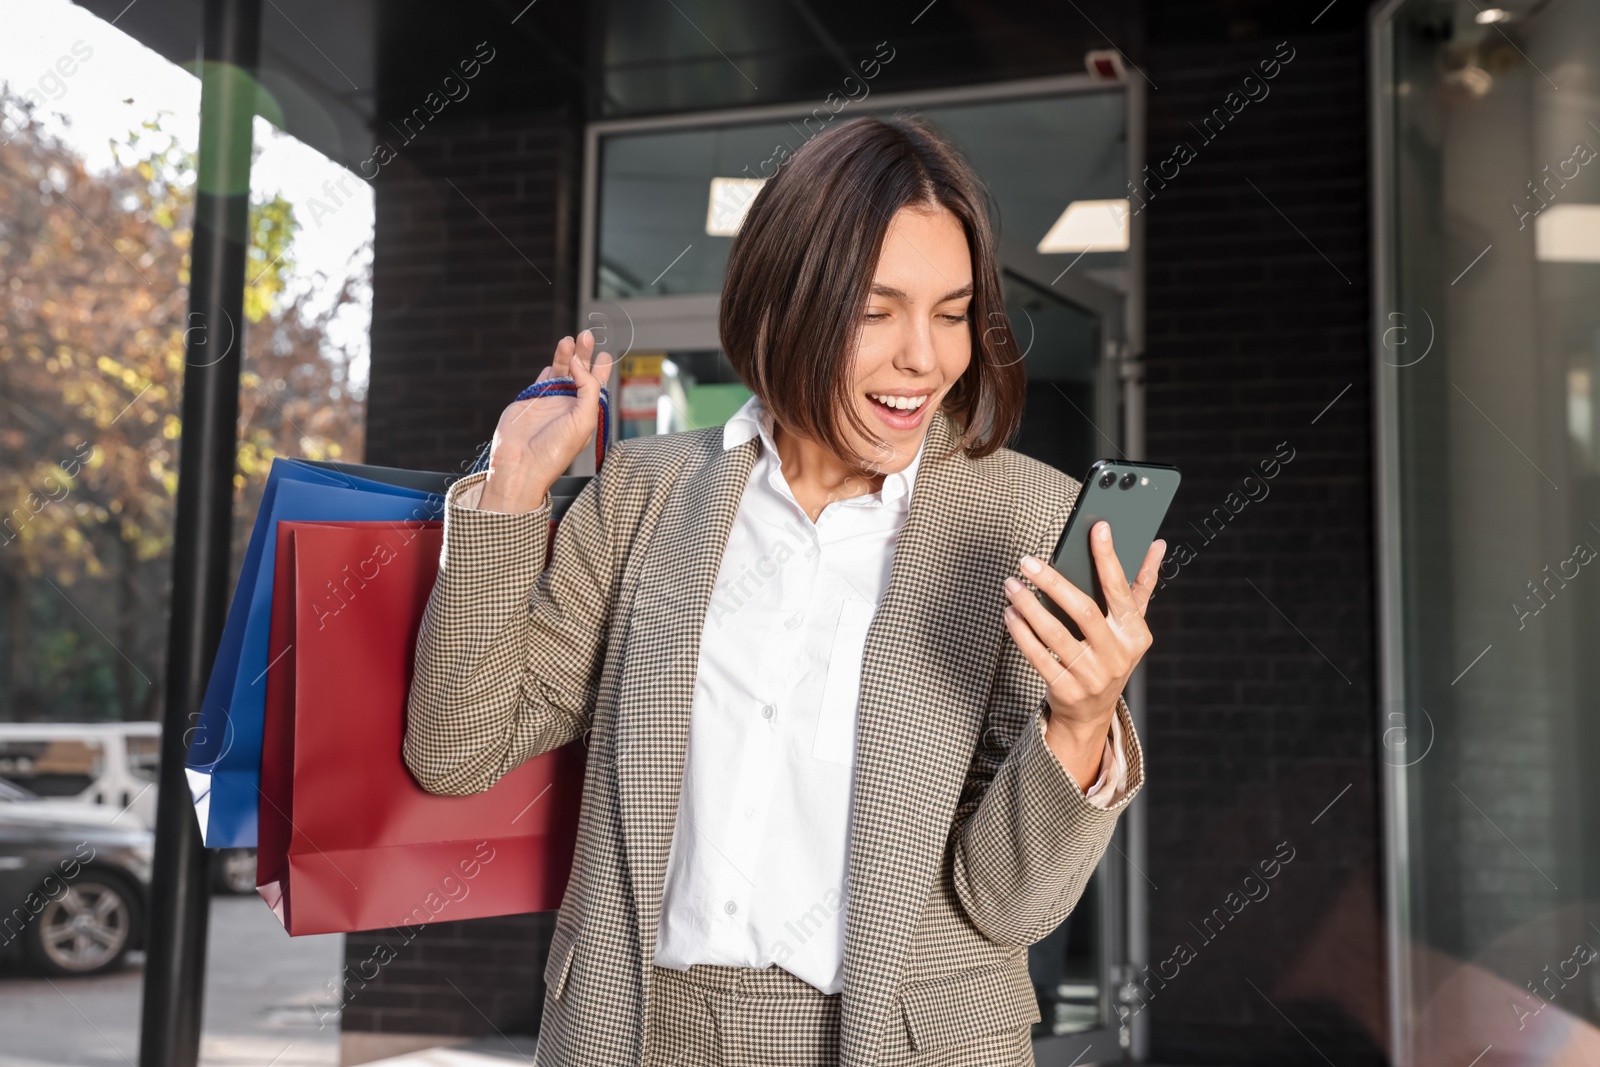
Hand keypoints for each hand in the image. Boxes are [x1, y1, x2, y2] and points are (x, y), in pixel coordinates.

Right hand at [477, 330, 613, 513]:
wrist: (520, 464)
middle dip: (584, 354)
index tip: (605, 354)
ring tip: (569, 339)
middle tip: (586, 336)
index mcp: (585, 413)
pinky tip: (552, 363)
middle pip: (580, 374)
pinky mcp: (530, 401)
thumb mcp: (583, 419)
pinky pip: (541, 381)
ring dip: (565, 356)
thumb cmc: (554, 451)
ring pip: (560, 373)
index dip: (601, 370)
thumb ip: (588, 388)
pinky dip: (547, 370)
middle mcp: (569, 407)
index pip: (597, 386)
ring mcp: (549, 403)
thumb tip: (579, 362)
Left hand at [1001, 521, 1164, 787]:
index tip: (1098, 528)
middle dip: (1054, 583)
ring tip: (1012, 585)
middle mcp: (1117, 655)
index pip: (1121, 590)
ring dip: (1029, 607)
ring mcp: (1092, 676)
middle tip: (1028, 562)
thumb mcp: (1130, 625)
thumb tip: (1157, 545)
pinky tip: (1010, 614)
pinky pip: (1039, 657)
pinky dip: (1022, 634)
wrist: (1092, 711)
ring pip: (1056, 635)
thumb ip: (1142, 584)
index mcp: (1135, 633)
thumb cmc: (1110, 655)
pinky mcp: (1066, 690)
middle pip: (1084, 611)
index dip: (1110, 558)